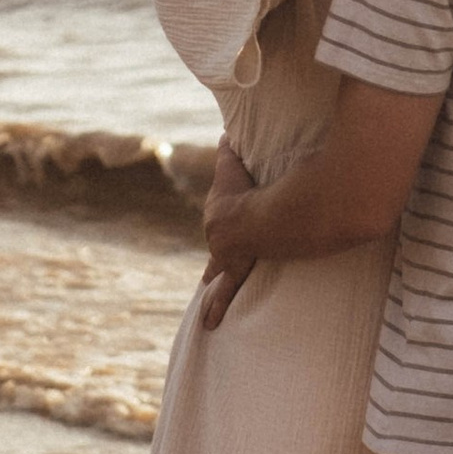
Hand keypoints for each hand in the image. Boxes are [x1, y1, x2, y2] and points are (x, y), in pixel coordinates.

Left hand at [199, 143, 258, 330]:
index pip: (219, 218)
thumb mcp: (234, 165)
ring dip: (213, 292)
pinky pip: (225, 293)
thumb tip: (225, 130)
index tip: (219, 225)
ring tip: (206, 310)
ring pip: (217, 277)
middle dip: (216, 261)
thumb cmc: (243, 189)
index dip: (221, 221)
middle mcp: (217, 238)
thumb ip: (230, 149)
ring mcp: (224, 257)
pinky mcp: (235, 270)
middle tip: (209, 273)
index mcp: (218, 214)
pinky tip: (209, 324)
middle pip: (217, 251)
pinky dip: (216, 307)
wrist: (245, 218)